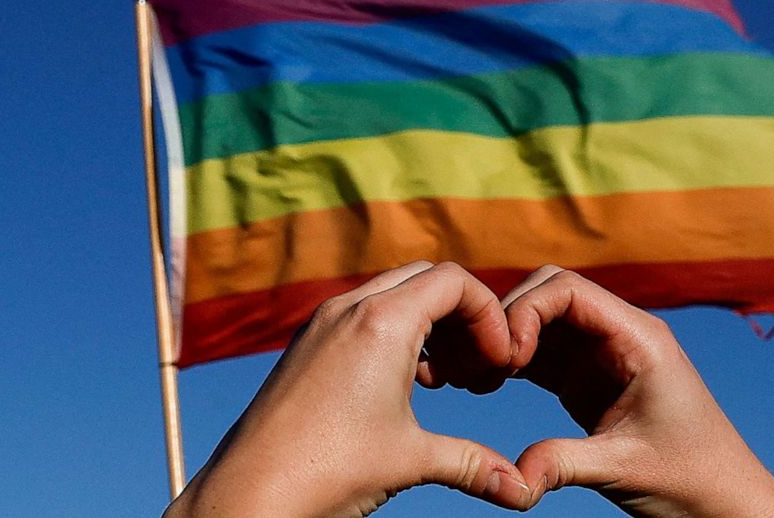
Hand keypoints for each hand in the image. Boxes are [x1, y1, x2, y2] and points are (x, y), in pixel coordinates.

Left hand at [162, 262, 531, 517]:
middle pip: (427, 279)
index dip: (490, 315)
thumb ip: (475, 465)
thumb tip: (523, 492)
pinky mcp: (308, 343)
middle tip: (480, 368)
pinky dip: (397, 334)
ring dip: (430, 324)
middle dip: (464, 316)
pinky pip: (364, 315)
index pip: (454, 281)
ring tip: (448, 379)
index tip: (501, 363)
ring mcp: (323, 322)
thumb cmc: (329, 471)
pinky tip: (405, 384)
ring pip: (394, 294)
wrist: (250, 494)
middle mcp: (349, 308)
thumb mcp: (412, 460)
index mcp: (382, 322)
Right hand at [498, 266, 773, 516]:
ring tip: (477, 376)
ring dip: (506, 339)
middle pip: (550, 292)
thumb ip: (564, 463)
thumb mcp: (625, 467)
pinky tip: (487, 384)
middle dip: (510, 318)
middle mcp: (618, 334)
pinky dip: (511, 361)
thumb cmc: (691, 479)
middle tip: (485, 365)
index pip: (569, 289)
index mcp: (638, 337)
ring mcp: (600, 354)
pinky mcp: (586, 378)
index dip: (527, 310)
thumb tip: (512, 478)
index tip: (506, 356)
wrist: (720, 503)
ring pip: (540, 319)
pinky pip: (540, 351)